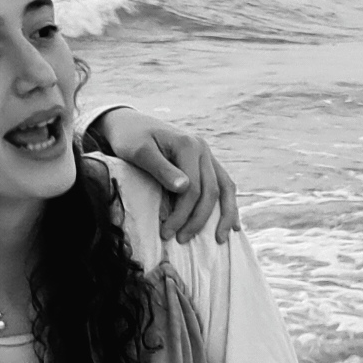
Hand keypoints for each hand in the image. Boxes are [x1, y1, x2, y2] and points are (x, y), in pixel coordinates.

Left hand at [91, 107, 240, 242]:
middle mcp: (203, 149)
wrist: (128, 123)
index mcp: (188, 145)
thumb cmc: (129, 138)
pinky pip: (223, 184)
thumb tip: (184, 188)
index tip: (166, 232)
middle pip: (210, 191)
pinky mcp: (205, 162)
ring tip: (220, 239)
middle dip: (198, 219)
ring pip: (225, 188)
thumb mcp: (139, 151)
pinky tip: (233, 223)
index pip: (193, 188)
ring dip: (225, 215)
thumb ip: (161, 169)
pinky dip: (229, 204)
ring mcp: (206, 155)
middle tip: (181, 240)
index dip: (182, 214)